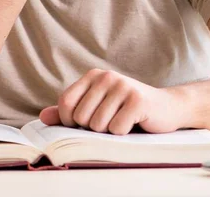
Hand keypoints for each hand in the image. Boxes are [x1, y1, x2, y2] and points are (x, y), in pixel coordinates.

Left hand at [39, 69, 184, 134]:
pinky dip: (123, 134)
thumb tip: (43, 117)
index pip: (65, 103)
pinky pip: (116, 129)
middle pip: (81, 117)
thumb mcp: (98, 108)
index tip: (86, 123)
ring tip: (122, 121)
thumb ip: (70, 112)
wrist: (166, 108)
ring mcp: (123, 86)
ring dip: (109, 132)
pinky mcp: (137, 100)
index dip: (70, 122)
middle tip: (111, 121)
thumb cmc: (127, 110)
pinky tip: (134, 123)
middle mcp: (106, 76)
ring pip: (98, 126)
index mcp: (93, 76)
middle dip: (93, 129)